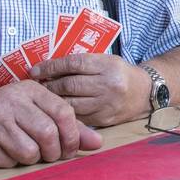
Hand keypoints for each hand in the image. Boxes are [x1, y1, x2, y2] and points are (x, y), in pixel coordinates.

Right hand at [0, 80, 102, 166]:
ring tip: (25, 151)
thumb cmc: (11, 120)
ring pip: (29, 151)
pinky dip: (13, 163)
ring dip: (33, 159)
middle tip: (51, 155)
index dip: (73, 136)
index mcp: (30, 89)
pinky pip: (9, 161)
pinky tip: (4, 152)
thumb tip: (98, 143)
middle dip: (54, 152)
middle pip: (48, 133)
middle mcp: (10, 99)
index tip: (71, 149)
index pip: (64, 112)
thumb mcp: (40, 115)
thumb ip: (70, 128)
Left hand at [29, 53, 151, 126]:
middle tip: (36, 85)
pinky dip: (65, 112)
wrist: (145, 93)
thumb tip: (49, 68)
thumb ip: (82, 63)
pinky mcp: (105, 119)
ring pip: (71, 103)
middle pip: (70, 85)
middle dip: (49, 85)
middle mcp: (108, 84)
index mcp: (107, 65)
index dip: (50, 66)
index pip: (73, 64)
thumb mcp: (105, 60)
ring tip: (44, 97)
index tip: (34, 70)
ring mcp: (106, 103)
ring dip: (54, 100)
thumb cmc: (119, 73)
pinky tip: (57, 109)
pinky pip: (78, 116)